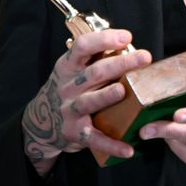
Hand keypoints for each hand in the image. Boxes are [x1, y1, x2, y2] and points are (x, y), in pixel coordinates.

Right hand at [22, 29, 151, 175]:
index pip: (83, 46)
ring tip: (123, 92)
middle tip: (144, 57)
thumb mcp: (74, 69)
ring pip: (89, 102)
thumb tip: (128, 45)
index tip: (126, 37)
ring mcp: (70, 110)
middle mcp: (68, 86)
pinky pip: (95, 139)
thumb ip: (96, 58)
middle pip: (94, 73)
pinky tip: (129, 149)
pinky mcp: (75, 132)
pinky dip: (112, 145)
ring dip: (106, 96)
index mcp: (69, 66)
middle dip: (120, 63)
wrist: (41, 122)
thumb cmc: (68, 88)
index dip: (104, 39)